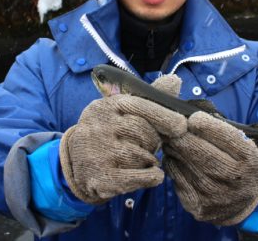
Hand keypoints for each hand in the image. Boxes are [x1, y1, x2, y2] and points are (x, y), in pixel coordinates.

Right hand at [59, 88, 185, 204]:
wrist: (76, 159)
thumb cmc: (109, 130)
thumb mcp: (123, 110)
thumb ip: (150, 98)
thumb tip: (176, 80)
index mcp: (107, 105)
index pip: (138, 105)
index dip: (162, 115)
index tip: (181, 125)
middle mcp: (99, 126)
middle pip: (143, 132)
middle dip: (154, 141)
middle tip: (151, 145)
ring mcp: (97, 152)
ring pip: (141, 155)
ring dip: (149, 159)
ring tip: (141, 158)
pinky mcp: (100, 176)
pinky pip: (135, 177)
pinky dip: (150, 177)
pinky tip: (154, 175)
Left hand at [151, 75, 257, 225]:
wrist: (243, 203)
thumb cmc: (242, 164)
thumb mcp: (248, 145)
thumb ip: (227, 130)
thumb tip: (193, 114)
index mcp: (249, 160)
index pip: (224, 136)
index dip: (204, 124)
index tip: (193, 118)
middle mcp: (232, 179)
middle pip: (197, 149)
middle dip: (181, 133)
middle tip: (172, 124)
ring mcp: (212, 194)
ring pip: (181, 160)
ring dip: (173, 146)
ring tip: (172, 138)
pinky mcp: (195, 203)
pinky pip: (174, 174)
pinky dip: (172, 162)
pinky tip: (176, 156)